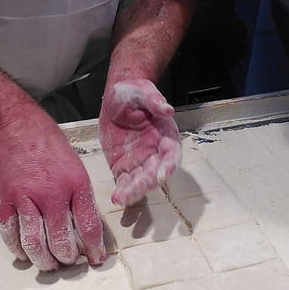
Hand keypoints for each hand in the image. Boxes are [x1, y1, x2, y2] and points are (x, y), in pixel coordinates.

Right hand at [0, 103, 104, 270]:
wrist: (15, 126)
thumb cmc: (46, 143)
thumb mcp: (75, 166)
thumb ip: (79, 196)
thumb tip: (85, 224)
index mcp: (75, 183)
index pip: (88, 224)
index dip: (94, 247)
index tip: (96, 258)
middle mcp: (51, 193)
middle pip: (60, 240)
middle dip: (67, 258)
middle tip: (69, 261)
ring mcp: (25, 198)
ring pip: (34, 242)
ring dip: (43, 260)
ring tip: (49, 264)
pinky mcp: (5, 200)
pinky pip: (10, 232)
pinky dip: (17, 248)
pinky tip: (24, 253)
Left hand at [99, 79, 181, 205]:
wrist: (117, 98)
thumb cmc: (134, 93)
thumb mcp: (143, 92)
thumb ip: (155, 101)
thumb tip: (167, 109)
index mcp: (166, 135)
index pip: (171, 154)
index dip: (168, 164)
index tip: (162, 173)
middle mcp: (156, 152)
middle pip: (156, 172)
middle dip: (147, 182)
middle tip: (136, 188)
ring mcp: (140, 161)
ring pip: (141, 180)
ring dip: (134, 191)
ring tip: (122, 197)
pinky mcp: (124, 166)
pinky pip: (125, 181)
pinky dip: (122, 190)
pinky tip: (117, 196)